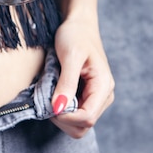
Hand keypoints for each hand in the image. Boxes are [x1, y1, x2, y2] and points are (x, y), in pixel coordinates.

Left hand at [50, 15, 114, 138]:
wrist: (79, 25)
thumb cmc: (75, 36)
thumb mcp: (70, 56)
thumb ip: (66, 83)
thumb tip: (58, 108)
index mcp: (103, 87)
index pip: (87, 118)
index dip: (66, 117)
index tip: (49, 104)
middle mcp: (103, 96)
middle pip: (83, 126)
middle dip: (62, 119)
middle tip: (48, 100)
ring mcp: (96, 99)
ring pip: (78, 125)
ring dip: (61, 116)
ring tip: (51, 95)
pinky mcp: (86, 98)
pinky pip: (74, 116)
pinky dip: (61, 111)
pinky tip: (54, 95)